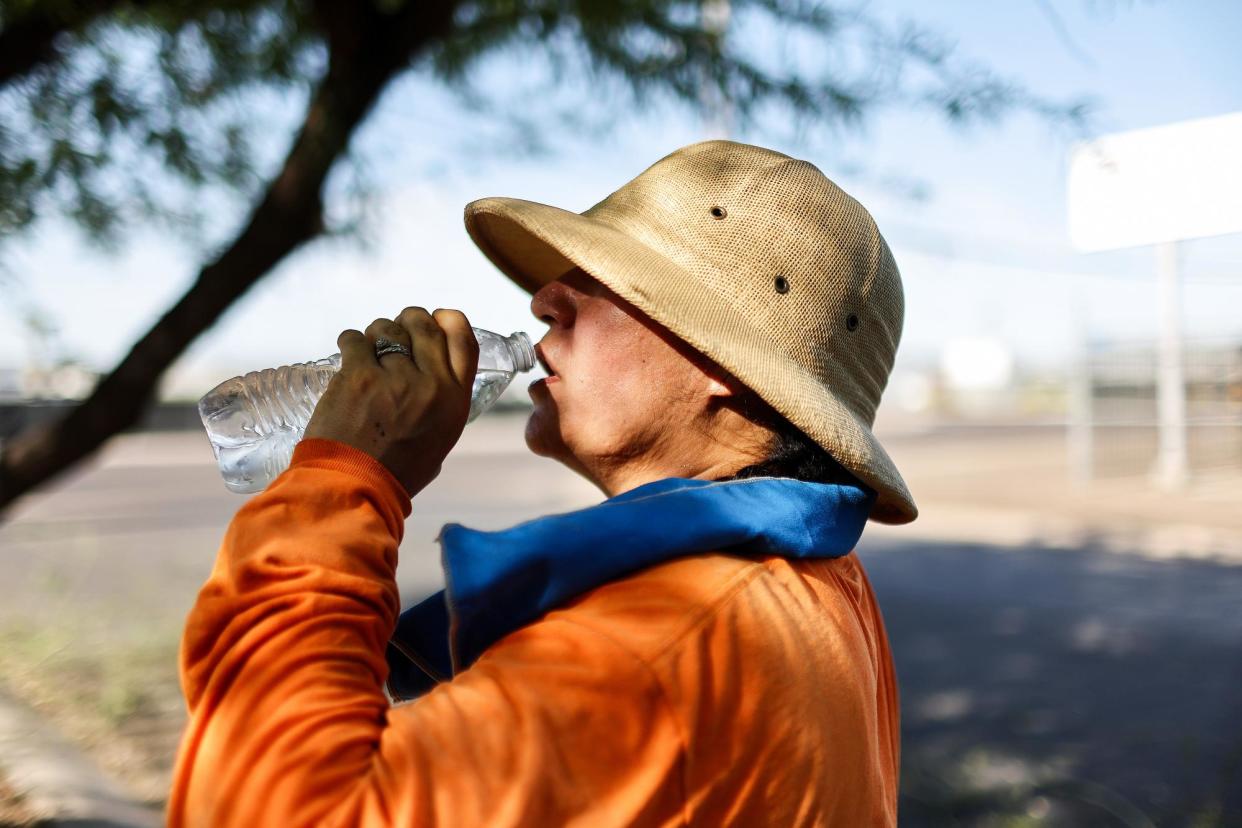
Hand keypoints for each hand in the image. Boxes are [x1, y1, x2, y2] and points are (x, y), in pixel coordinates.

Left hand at [304, 307, 478, 497]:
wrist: (354, 488)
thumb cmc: (395, 473)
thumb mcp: (439, 440)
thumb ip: (440, 405)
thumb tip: (426, 375)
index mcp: (455, 401)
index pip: (464, 340)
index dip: (449, 320)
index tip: (436, 318)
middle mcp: (430, 384)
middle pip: (424, 325)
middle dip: (408, 321)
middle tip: (393, 332)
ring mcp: (394, 377)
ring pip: (386, 329)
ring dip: (376, 335)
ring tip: (367, 353)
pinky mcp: (358, 375)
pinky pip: (354, 340)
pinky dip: (350, 343)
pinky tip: (348, 356)